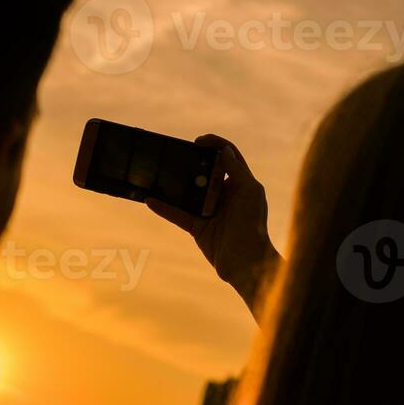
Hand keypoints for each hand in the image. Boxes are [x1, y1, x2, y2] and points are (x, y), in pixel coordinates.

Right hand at [147, 134, 281, 320]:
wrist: (246, 263)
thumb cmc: (253, 225)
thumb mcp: (249, 191)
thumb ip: (237, 170)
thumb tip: (224, 150)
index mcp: (240, 184)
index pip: (228, 157)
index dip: (215, 145)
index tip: (198, 141)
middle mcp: (225, 195)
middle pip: (205, 172)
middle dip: (191, 162)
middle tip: (177, 155)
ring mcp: (210, 211)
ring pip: (189, 192)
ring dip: (175, 184)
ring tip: (160, 172)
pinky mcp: (198, 227)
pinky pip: (177, 214)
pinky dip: (164, 208)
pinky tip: (150, 199)